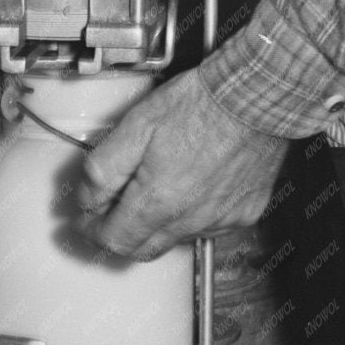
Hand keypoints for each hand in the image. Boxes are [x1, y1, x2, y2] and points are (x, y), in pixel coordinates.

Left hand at [77, 67, 288, 259]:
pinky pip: (211, 226)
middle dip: (122, 234)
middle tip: (112, 212)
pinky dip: (195, 214)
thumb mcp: (136, 124)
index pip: (114, 240)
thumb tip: (88, 198)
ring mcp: (221, 220)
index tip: (88, 218)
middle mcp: (189, 220)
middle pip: (144, 250)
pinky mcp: (245, 212)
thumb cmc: (202, 102)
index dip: (94, 230)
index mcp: (158, 201)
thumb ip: (104, 168)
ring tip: (155, 188)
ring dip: (159, 224)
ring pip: (177, 239)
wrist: (257, 93)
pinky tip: (194, 185)